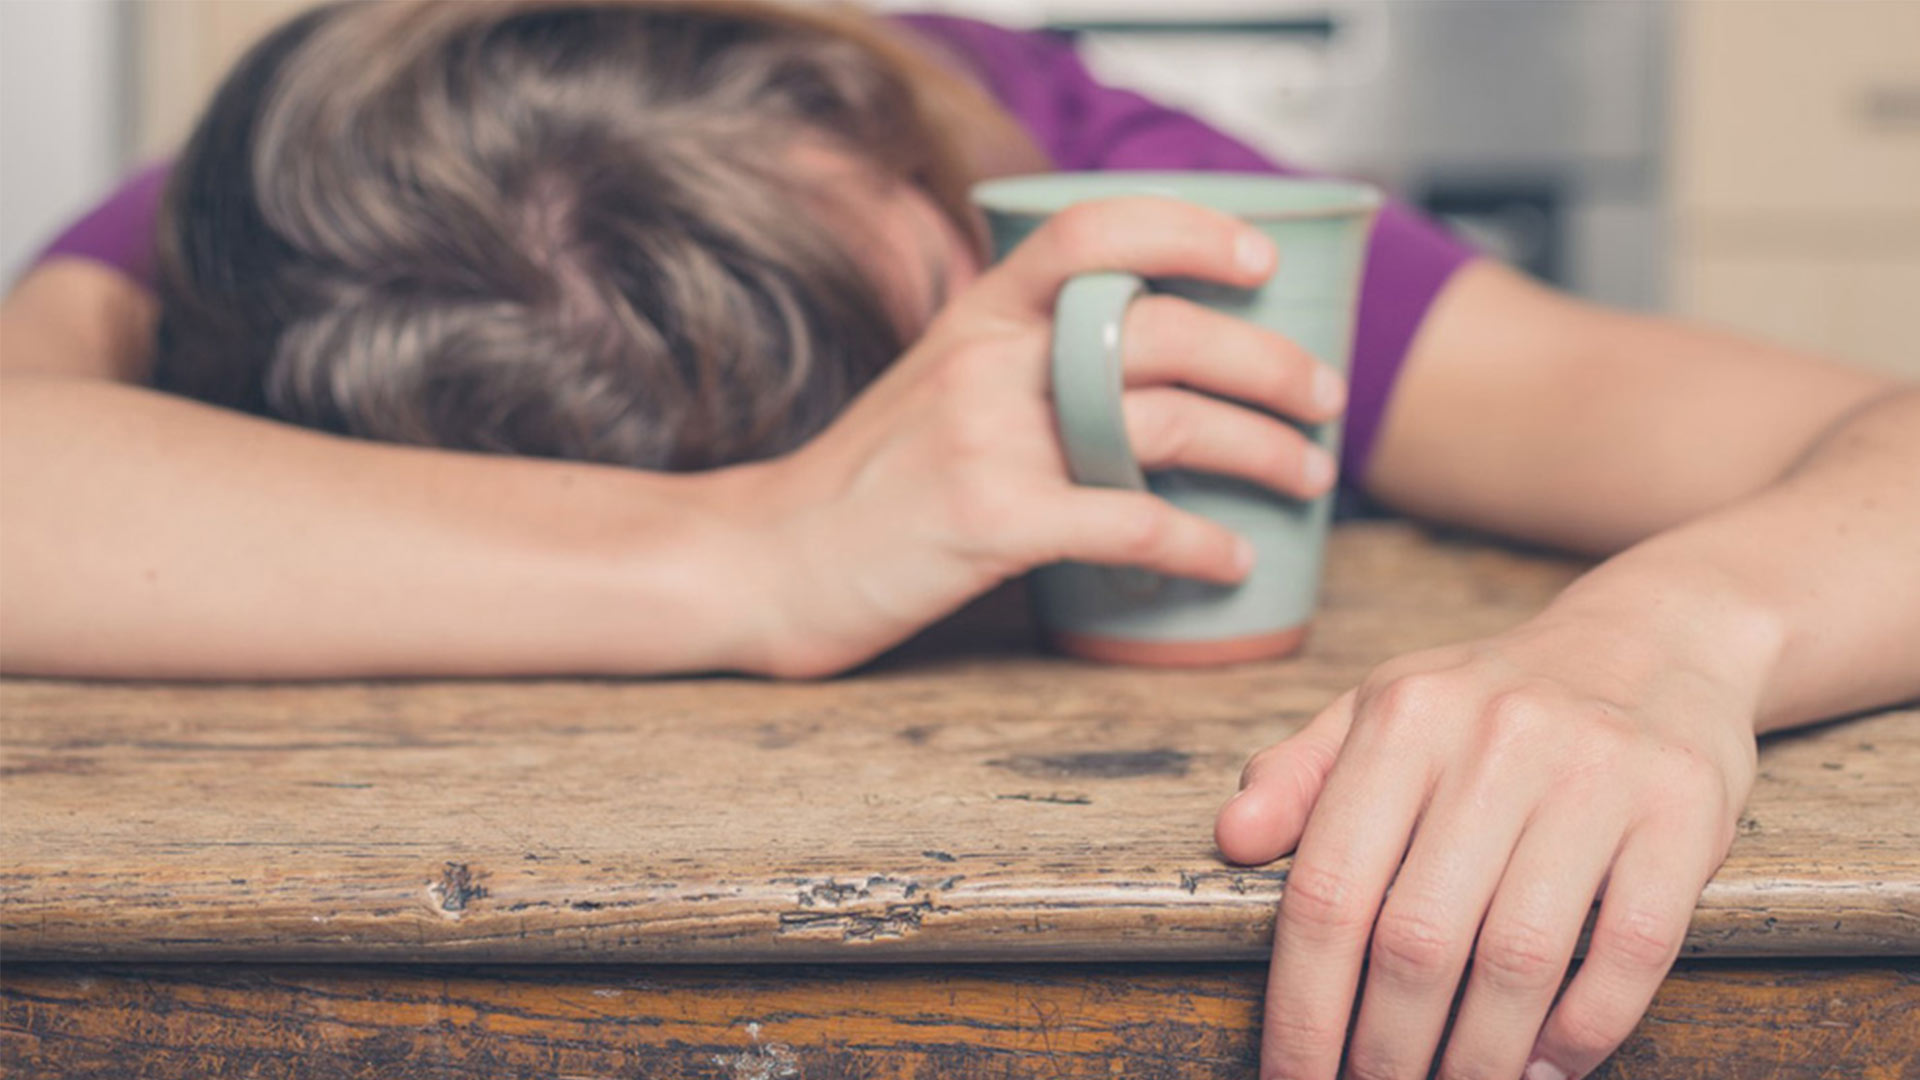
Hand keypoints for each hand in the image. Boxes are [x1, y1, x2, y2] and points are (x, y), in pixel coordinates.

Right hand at [721, 197, 1345, 677]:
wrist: (767, 559)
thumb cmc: (865, 481)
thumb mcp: (935, 382)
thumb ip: (1022, 356)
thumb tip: (1142, 359)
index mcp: (976, 314)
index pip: (1093, 231)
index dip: (1190, 231)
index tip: (1263, 264)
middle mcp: (986, 360)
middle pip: (1164, 332)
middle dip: (1270, 364)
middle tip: (1326, 399)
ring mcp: (987, 439)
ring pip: (1166, 423)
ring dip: (1262, 450)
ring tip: (1310, 477)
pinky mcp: (988, 524)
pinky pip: (1130, 524)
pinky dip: (1199, 544)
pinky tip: (1233, 562)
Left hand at [1215, 602, 1766, 1078]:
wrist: (1653, 640)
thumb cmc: (1490, 699)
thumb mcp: (1382, 708)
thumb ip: (1300, 775)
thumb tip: (1231, 839)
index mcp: (1405, 717)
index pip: (1330, 889)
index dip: (1303, 1005)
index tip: (1292, 1076)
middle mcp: (1497, 738)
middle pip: (1418, 940)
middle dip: (1385, 1050)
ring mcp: (1598, 773)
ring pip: (1521, 959)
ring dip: (1479, 1057)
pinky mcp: (1685, 811)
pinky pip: (1632, 949)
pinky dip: (1585, 1028)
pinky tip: (1549, 1064)